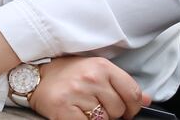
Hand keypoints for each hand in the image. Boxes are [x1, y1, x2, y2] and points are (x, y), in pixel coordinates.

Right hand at [28, 56, 150, 119]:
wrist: (34, 77)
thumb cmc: (66, 74)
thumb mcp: (96, 70)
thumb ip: (121, 84)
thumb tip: (146, 100)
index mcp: (101, 66)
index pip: (132, 92)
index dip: (132, 106)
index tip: (126, 110)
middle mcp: (91, 78)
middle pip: (119, 109)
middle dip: (111, 112)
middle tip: (96, 104)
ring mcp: (77, 94)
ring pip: (104, 119)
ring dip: (97, 118)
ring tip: (84, 106)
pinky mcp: (65, 110)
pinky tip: (76, 113)